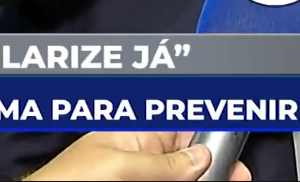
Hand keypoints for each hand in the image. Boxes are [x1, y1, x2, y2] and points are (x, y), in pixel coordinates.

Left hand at [23, 132, 250, 181]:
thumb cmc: (63, 180)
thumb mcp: (118, 165)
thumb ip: (162, 162)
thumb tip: (201, 158)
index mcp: (137, 130)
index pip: (186, 124)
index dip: (212, 131)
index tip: (235, 143)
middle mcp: (142, 153)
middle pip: (192, 155)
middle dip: (215, 162)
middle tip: (237, 175)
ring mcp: (141, 175)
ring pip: (186, 174)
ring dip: (206, 175)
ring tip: (226, 177)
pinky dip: (193, 180)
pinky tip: (204, 179)